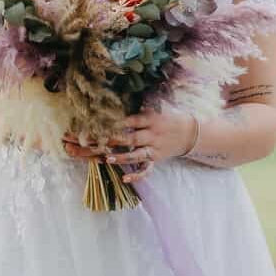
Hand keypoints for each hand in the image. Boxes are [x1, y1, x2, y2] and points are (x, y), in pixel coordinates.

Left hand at [62, 110, 197, 184]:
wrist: (189, 132)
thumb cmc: (166, 118)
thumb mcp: (154, 108)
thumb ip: (136, 106)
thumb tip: (115, 97)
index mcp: (149, 119)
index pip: (127, 121)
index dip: (110, 122)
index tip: (92, 123)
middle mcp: (150, 134)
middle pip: (126, 138)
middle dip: (105, 140)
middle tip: (85, 141)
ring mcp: (153, 149)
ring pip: (135, 154)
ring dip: (120, 157)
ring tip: (105, 158)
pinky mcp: (156, 160)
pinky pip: (146, 170)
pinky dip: (137, 175)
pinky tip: (125, 178)